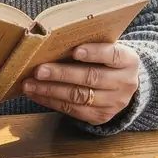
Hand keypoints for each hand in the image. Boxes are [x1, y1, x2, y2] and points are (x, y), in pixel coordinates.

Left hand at [22, 42, 140, 124]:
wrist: (123, 84)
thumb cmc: (106, 59)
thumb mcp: (106, 47)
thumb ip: (88, 44)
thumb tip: (50, 40)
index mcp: (128, 61)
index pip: (113, 55)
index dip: (94, 53)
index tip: (75, 51)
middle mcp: (125, 83)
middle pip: (91, 78)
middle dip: (62, 74)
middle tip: (39, 70)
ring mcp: (114, 103)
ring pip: (79, 97)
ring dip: (50, 90)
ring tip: (29, 84)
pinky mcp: (101, 116)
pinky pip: (73, 110)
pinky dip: (51, 101)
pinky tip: (36, 93)